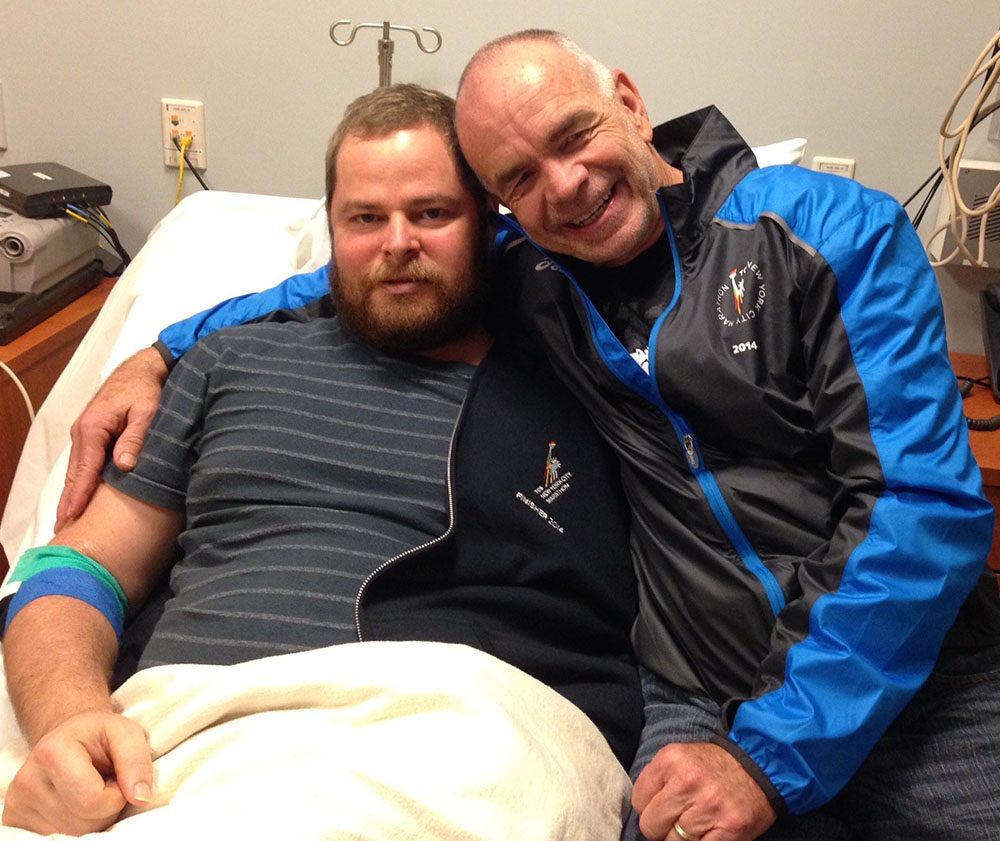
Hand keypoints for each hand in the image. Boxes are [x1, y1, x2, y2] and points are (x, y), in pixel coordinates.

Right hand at [2, 710, 153, 835]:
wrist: (69, 736)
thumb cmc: (100, 735)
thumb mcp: (126, 733)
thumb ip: (136, 762)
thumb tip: (141, 798)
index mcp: (52, 752)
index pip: (91, 801)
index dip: (115, 794)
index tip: (115, 777)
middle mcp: (28, 779)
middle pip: (82, 822)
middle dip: (105, 807)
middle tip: (104, 783)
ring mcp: (17, 802)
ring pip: (71, 834)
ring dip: (91, 818)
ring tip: (90, 790)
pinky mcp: (14, 818)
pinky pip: (55, 838)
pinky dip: (74, 825)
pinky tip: (73, 801)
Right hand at [56, 348, 168, 529]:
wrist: (142, 369)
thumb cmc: (146, 389)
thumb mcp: (146, 411)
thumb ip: (135, 438)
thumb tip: (123, 467)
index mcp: (93, 428)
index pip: (84, 469)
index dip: (78, 495)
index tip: (71, 516)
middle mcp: (82, 431)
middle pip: (73, 473)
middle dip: (68, 500)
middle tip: (62, 528)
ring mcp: (84, 432)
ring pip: (77, 468)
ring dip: (71, 492)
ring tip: (67, 517)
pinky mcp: (92, 432)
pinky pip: (84, 461)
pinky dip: (79, 479)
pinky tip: (80, 494)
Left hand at [632, 742, 775, 840]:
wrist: (759, 765)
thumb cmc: (713, 766)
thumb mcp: (679, 758)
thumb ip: (657, 780)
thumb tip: (640, 811)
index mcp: (670, 759)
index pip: (638, 800)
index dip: (648, 808)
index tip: (661, 806)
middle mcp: (687, 781)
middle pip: (651, 825)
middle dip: (661, 828)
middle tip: (676, 820)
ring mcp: (709, 806)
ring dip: (682, 838)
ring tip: (695, 825)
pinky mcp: (729, 828)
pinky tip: (707, 833)